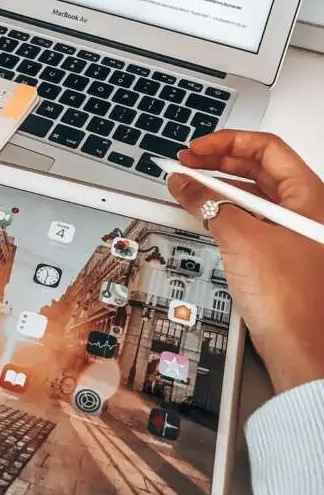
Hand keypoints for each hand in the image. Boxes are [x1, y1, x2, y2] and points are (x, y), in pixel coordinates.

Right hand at [168, 131, 323, 394]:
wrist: (304, 352)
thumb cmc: (293, 301)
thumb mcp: (241, 239)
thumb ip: (208, 204)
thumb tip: (184, 183)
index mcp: (310, 196)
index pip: (266, 148)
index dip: (226, 142)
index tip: (195, 150)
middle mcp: (307, 211)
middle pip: (260, 169)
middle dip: (219, 163)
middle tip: (186, 165)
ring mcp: (296, 233)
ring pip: (254, 195)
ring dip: (220, 188)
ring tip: (188, 189)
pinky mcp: (282, 255)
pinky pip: (251, 220)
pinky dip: (226, 213)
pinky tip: (206, 217)